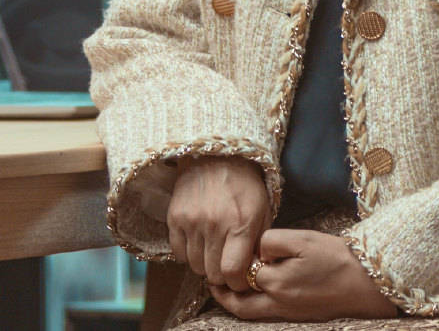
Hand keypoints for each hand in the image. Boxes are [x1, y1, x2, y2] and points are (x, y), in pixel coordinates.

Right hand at [166, 156, 271, 289]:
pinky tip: (199, 241)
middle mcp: (215, 224)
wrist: (217, 157)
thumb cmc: (245, 186)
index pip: (233, 272)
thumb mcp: (263, 211)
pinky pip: (179, 253)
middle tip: (227, 264)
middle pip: (212, 273)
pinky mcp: (175, 218)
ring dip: (205, 263)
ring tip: (214, 249)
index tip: (240, 278)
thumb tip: (253, 272)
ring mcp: (192, 221)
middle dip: (222, 275)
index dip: (238, 282)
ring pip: (195, 266)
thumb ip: (258, 244)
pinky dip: (189, 253)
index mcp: (241, 224)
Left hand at [207, 229, 400, 319]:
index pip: (245, 269)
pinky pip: (266, 316)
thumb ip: (274, 241)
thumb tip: (258, 251)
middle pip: (239, 305)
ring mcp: (288, 314)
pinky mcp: (299, 317)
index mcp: (276, 283)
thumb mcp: (304, 239)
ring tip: (227, 290)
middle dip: (223, 294)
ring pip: (251, 314)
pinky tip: (256, 295)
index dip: (241, 258)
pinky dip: (253, 308)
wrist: (369, 284)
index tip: (239, 249)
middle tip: (212, 282)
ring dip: (235, 303)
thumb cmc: (339, 258)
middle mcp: (277, 304)